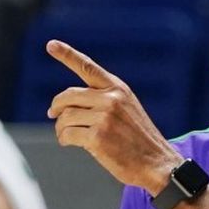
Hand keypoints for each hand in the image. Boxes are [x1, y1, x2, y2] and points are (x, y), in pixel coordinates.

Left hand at [45, 40, 181, 194]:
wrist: (157, 163)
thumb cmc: (139, 140)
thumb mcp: (127, 109)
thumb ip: (103, 100)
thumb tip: (68, 105)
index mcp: (118, 89)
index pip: (88, 67)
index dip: (67, 55)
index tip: (51, 45)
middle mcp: (111, 99)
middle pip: (68, 95)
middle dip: (56, 106)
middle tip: (52, 113)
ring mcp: (104, 118)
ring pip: (65, 117)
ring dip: (61, 127)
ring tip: (65, 135)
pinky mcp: (98, 137)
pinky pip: (67, 134)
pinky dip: (63, 139)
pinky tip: (68, 142)